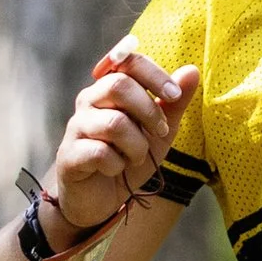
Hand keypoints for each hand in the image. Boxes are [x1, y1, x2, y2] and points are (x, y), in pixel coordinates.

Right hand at [47, 44, 200, 234]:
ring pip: (113, 123)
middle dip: (149, 111)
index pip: (128, 61)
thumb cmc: (129, 157)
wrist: (103, 199)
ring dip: (136, 146)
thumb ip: (174, 103)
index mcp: (109, 88)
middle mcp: (89, 101)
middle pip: (118, 85)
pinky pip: (101, 153)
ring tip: (135, 157)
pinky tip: (115, 170)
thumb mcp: (160, 131)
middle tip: (160, 132)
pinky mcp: (68, 155)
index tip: (174, 96)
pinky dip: (118, 165)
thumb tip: (192, 71)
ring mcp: (76, 127)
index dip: (154, 75)